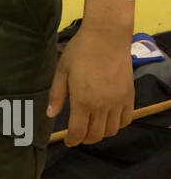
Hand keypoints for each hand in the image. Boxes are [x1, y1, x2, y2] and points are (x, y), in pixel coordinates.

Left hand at [47, 23, 134, 145]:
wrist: (107, 37)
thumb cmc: (81, 51)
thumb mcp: (62, 71)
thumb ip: (57, 95)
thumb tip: (50, 114)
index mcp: (82, 101)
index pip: (78, 132)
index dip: (72, 140)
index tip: (68, 141)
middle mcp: (102, 106)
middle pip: (95, 135)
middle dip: (85, 138)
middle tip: (78, 134)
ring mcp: (118, 102)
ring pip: (111, 131)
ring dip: (101, 133)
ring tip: (93, 127)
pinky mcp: (129, 97)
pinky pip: (126, 120)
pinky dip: (118, 125)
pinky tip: (110, 119)